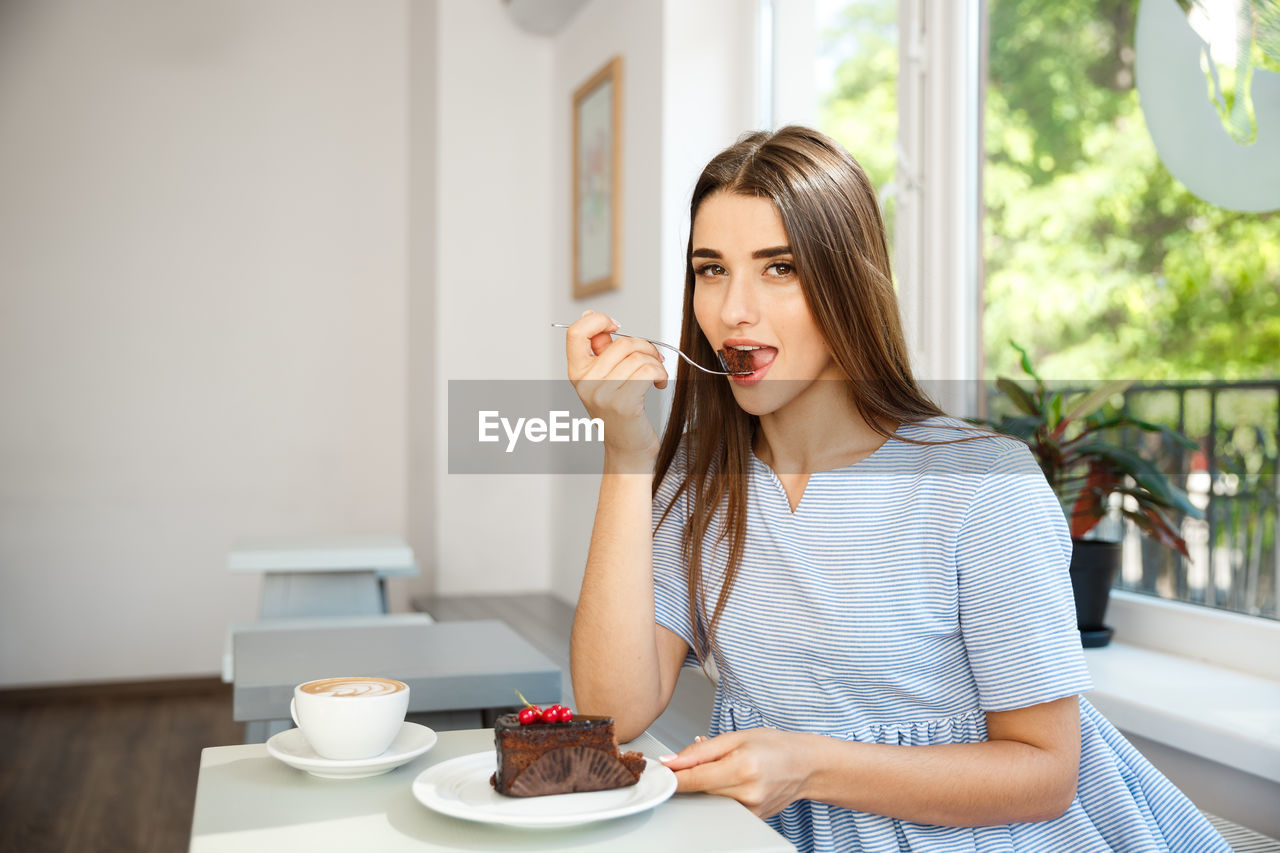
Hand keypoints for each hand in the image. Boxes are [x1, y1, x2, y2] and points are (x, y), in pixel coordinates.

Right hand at [564, 310, 667, 461]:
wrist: (628, 450)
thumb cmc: (620, 412)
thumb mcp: (603, 378)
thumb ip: (599, 349)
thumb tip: (591, 314)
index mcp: (577, 372)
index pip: (576, 332)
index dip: (598, 320)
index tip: (616, 327)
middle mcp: (585, 382)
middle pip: (622, 343)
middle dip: (645, 346)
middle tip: (654, 358)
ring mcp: (603, 394)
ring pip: (639, 357)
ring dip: (656, 363)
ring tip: (658, 375)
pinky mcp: (623, 404)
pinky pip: (648, 371)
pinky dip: (661, 374)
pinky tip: (660, 384)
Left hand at [659, 729, 812, 817]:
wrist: (807, 766)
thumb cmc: (776, 747)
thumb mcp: (737, 737)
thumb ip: (701, 750)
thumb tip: (672, 761)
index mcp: (743, 768)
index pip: (694, 778)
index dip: (673, 775)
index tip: (660, 771)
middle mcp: (747, 793)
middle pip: (700, 790)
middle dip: (692, 775)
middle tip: (701, 760)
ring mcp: (750, 810)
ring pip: (710, 799)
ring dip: (708, 785)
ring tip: (727, 768)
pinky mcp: (752, 819)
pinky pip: (723, 807)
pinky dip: (721, 794)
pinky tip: (735, 782)